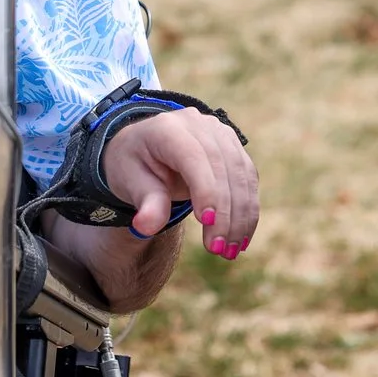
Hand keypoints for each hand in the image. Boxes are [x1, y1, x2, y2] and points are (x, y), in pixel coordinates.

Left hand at [101, 108, 259, 260]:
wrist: (145, 148)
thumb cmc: (135, 166)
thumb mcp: (129, 182)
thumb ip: (145, 202)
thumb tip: (145, 228)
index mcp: (168, 128)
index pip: (193, 156)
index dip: (205, 188)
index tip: (206, 223)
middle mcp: (199, 124)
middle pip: (222, 167)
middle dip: (225, 212)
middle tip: (218, 250)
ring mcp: (220, 133)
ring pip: (241, 175)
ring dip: (241, 216)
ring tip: (230, 251)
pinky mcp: (234, 148)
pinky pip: (248, 179)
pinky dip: (247, 210)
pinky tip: (241, 238)